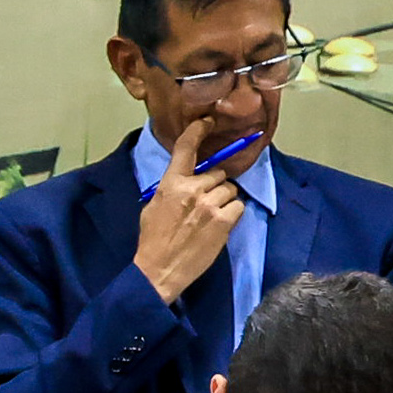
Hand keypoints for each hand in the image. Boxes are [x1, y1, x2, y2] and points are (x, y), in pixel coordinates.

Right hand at [132, 114, 247, 307]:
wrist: (159, 271)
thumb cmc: (153, 241)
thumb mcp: (153, 207)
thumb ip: (172, 188)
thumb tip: (188, 179)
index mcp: (171, 184)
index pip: (186, 148)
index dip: (199, 130)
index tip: (208, 121)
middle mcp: (192, 190)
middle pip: (217, 173)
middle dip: (215, 185)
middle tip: (205, 204)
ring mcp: (210, 205)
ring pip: (230, 189)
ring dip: (224, 200)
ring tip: (211, 218)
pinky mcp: (224, 221)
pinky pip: (238, 206)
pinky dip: (232, 214)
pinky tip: (219, 226)